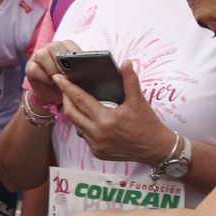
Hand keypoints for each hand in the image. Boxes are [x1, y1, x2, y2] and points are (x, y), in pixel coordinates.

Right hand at [22, 40, 79, 107]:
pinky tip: (50, 82)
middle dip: (61, 62)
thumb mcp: (77, 75)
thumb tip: (85, 68)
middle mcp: (51, 48)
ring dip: (51, 68)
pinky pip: (34, 67)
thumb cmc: (68, 82)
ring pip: (42, 54)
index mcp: (65, 46)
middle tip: (67, 75)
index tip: (78, 68)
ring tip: (58, 79)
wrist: (54, 93)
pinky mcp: (30, 66)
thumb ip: (79, 68)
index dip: (73, 55)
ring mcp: (39, 56)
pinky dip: (43, 76)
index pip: (68, 44)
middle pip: (54, 46)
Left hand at [54, 61, 172, 165]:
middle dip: (65, 98)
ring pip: (77, 125)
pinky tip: (89, 117)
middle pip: (71, 113)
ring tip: (76, 100)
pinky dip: (84, 125)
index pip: (80, 100)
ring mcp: (96, 145)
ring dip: (75, 112)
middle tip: (64, 86)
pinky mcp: (97, 153)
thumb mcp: (139, 101)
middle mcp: (98, 134)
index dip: (67, 87)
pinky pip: (84, 136)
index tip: (58, 77)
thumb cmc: (148, 125)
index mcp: (107, 120)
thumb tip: (127, 62)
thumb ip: (130, 81)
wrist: (157, 149)